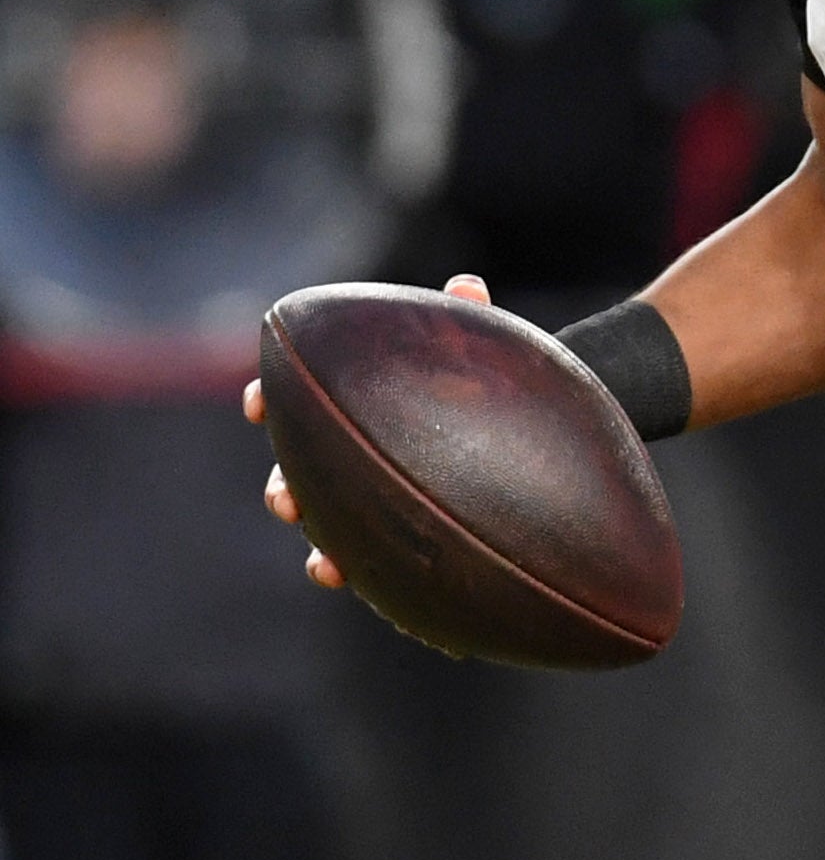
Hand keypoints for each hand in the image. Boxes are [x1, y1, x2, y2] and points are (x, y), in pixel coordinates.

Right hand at [245, 272, 491, 591]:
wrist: (533, 443)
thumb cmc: (493, 388)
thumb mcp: (484, 354)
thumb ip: (471, 322)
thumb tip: (467, 287)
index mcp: (357, 407)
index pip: (300, 401)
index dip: (270, 399)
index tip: (258, 401)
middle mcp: (352, 456)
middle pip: (297, 474)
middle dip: (283, 485)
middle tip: (286, 494)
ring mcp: (368, 499)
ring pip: (320, 523)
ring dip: (313, 538)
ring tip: (320, 551)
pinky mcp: (394, 538)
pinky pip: (362, 562)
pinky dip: (340, 568)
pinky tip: (339, 573)